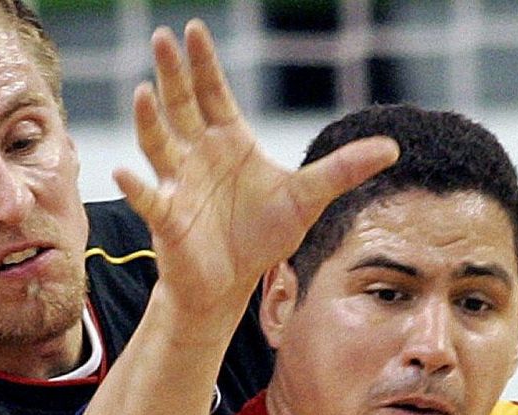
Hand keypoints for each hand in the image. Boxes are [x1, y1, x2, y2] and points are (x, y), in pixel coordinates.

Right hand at [115, 21, 397, 328]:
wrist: (230, 283)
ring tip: (144, 92)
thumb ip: (343, 170)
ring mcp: (178, 184)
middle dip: (172, 74)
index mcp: (229, 141)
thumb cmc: (262, 235)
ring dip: (150, 120)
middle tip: (162, 38)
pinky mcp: (168, 219)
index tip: (194, 29)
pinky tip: (125, 174)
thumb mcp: (308, 198)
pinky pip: (150, 200)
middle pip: (181, 106)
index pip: (213, 93)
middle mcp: (198, 155)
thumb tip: (392, 148)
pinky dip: (137, 188)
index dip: (204, 63)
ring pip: (159, 145)